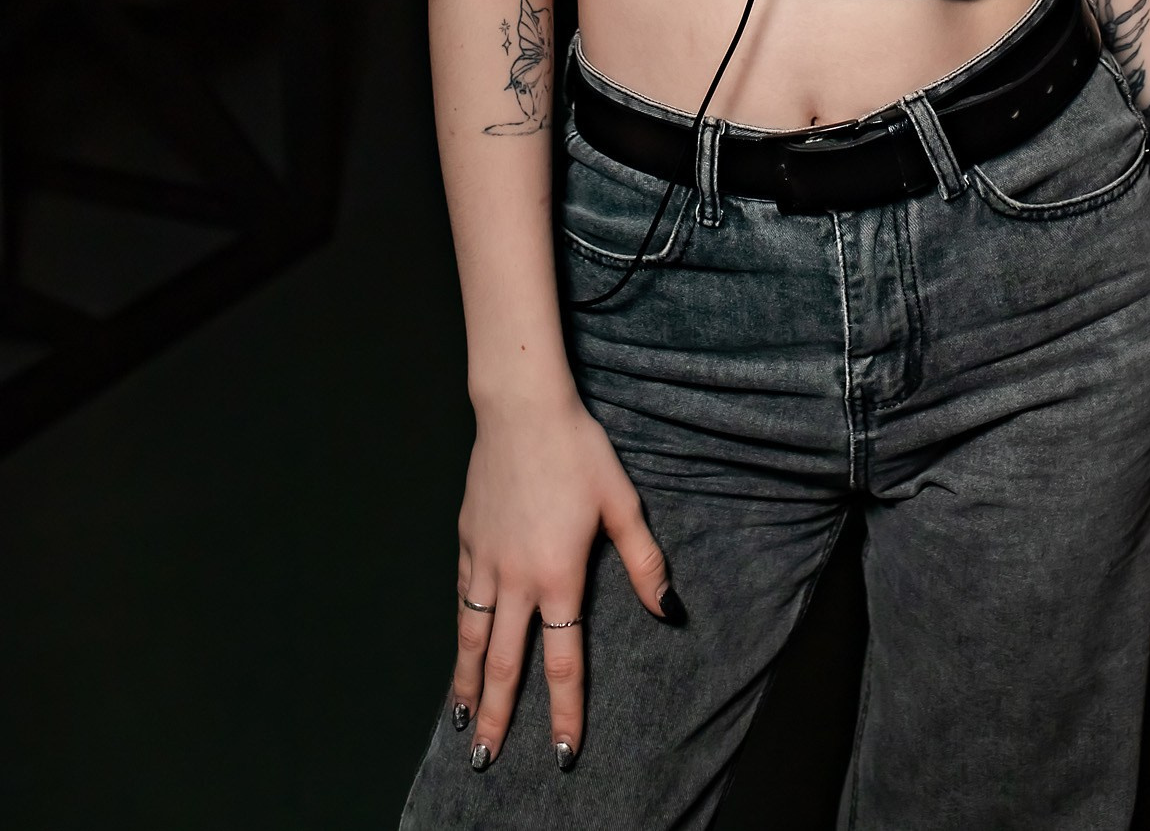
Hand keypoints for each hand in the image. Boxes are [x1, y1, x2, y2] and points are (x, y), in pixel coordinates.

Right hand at [451, 390, 677, 771]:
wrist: (520, 408)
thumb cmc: (577, 450)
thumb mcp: (622, 502)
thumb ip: (644, 561)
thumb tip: (669, 609)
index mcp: (558, 575)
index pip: (562, 659)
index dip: (565, 709)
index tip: (563, 751)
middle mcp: (516, 578)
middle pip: (505, 662)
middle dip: (497, 716)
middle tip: (487, 760)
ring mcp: (485, 560)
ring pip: (473, 636)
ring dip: (467, 682)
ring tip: (461, 720)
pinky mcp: (467, 539)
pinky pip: (464, 594)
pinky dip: (463, 627)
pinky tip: (463, 641)